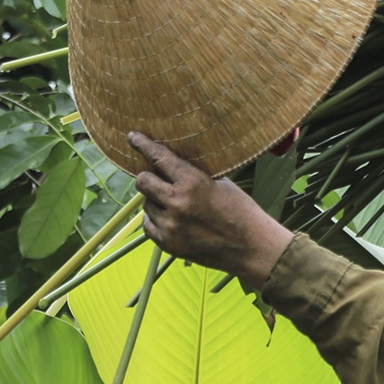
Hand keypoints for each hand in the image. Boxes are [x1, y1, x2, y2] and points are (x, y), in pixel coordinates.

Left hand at [128, 132, 292, 287]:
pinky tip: (172, 220)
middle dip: (147, 177)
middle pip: (142, 181)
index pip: (159, 157)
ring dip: (156, 201)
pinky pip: (148, 225)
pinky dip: (156, 220)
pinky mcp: (168, 244)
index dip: (143, 145)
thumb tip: (172, 162)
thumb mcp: (220, 183)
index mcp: (193, 182)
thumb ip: (194, 174)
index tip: (132, 137)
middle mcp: (177, 202)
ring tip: (176, 205)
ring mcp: (171, 225)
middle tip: (156, 179)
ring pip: (146, 204)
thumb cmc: (240, 211)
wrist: (250, 247)